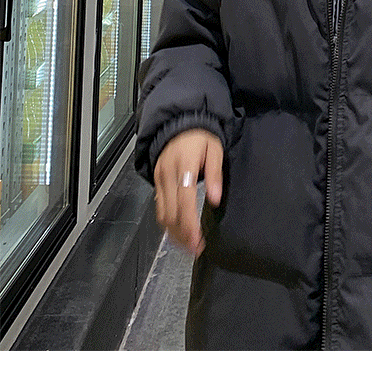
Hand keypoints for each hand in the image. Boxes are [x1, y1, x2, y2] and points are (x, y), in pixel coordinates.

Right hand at [153, 128, 222, 255]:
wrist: (178, 123)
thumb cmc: (200, 137)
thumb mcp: (214, 149)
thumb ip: (215, 174)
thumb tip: (215, 199)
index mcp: (184, 166)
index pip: (184, 201)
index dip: (190, 224)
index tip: (198, 241)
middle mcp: (167, 175)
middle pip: (170, 213)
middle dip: (182, 235)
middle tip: (196, 249)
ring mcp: (159, 179)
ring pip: (162, 214)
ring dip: (174, 233)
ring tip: (188, 245)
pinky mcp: (156, 182)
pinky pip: (159, 207)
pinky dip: (167, 222)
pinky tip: (178, 231)